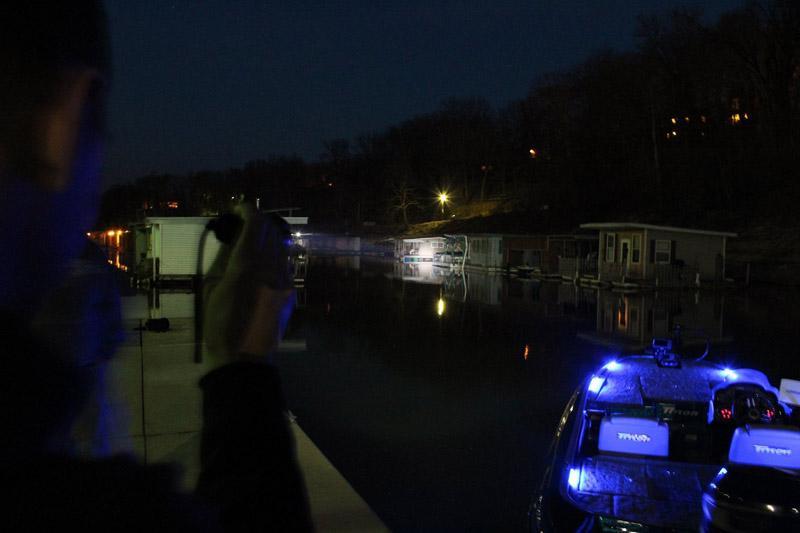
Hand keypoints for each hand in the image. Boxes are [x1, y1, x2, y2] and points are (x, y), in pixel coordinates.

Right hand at [202, 204, 293, 367]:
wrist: (244, 356)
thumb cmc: (220, 324)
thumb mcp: (213, 288)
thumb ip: (227, 261)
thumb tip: (233, 242)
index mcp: (247, 264)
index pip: (254, 223)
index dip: (247, 210)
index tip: (238, 208)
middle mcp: (271, 266)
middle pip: (271, 230)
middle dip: (258, 222)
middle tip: (244, 223)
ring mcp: (284, 279)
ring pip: (281, 246)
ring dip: (268, 238)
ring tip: (253, 242)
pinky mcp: (290, 292)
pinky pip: (284, 265)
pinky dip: (274, 257)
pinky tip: (262, 266)